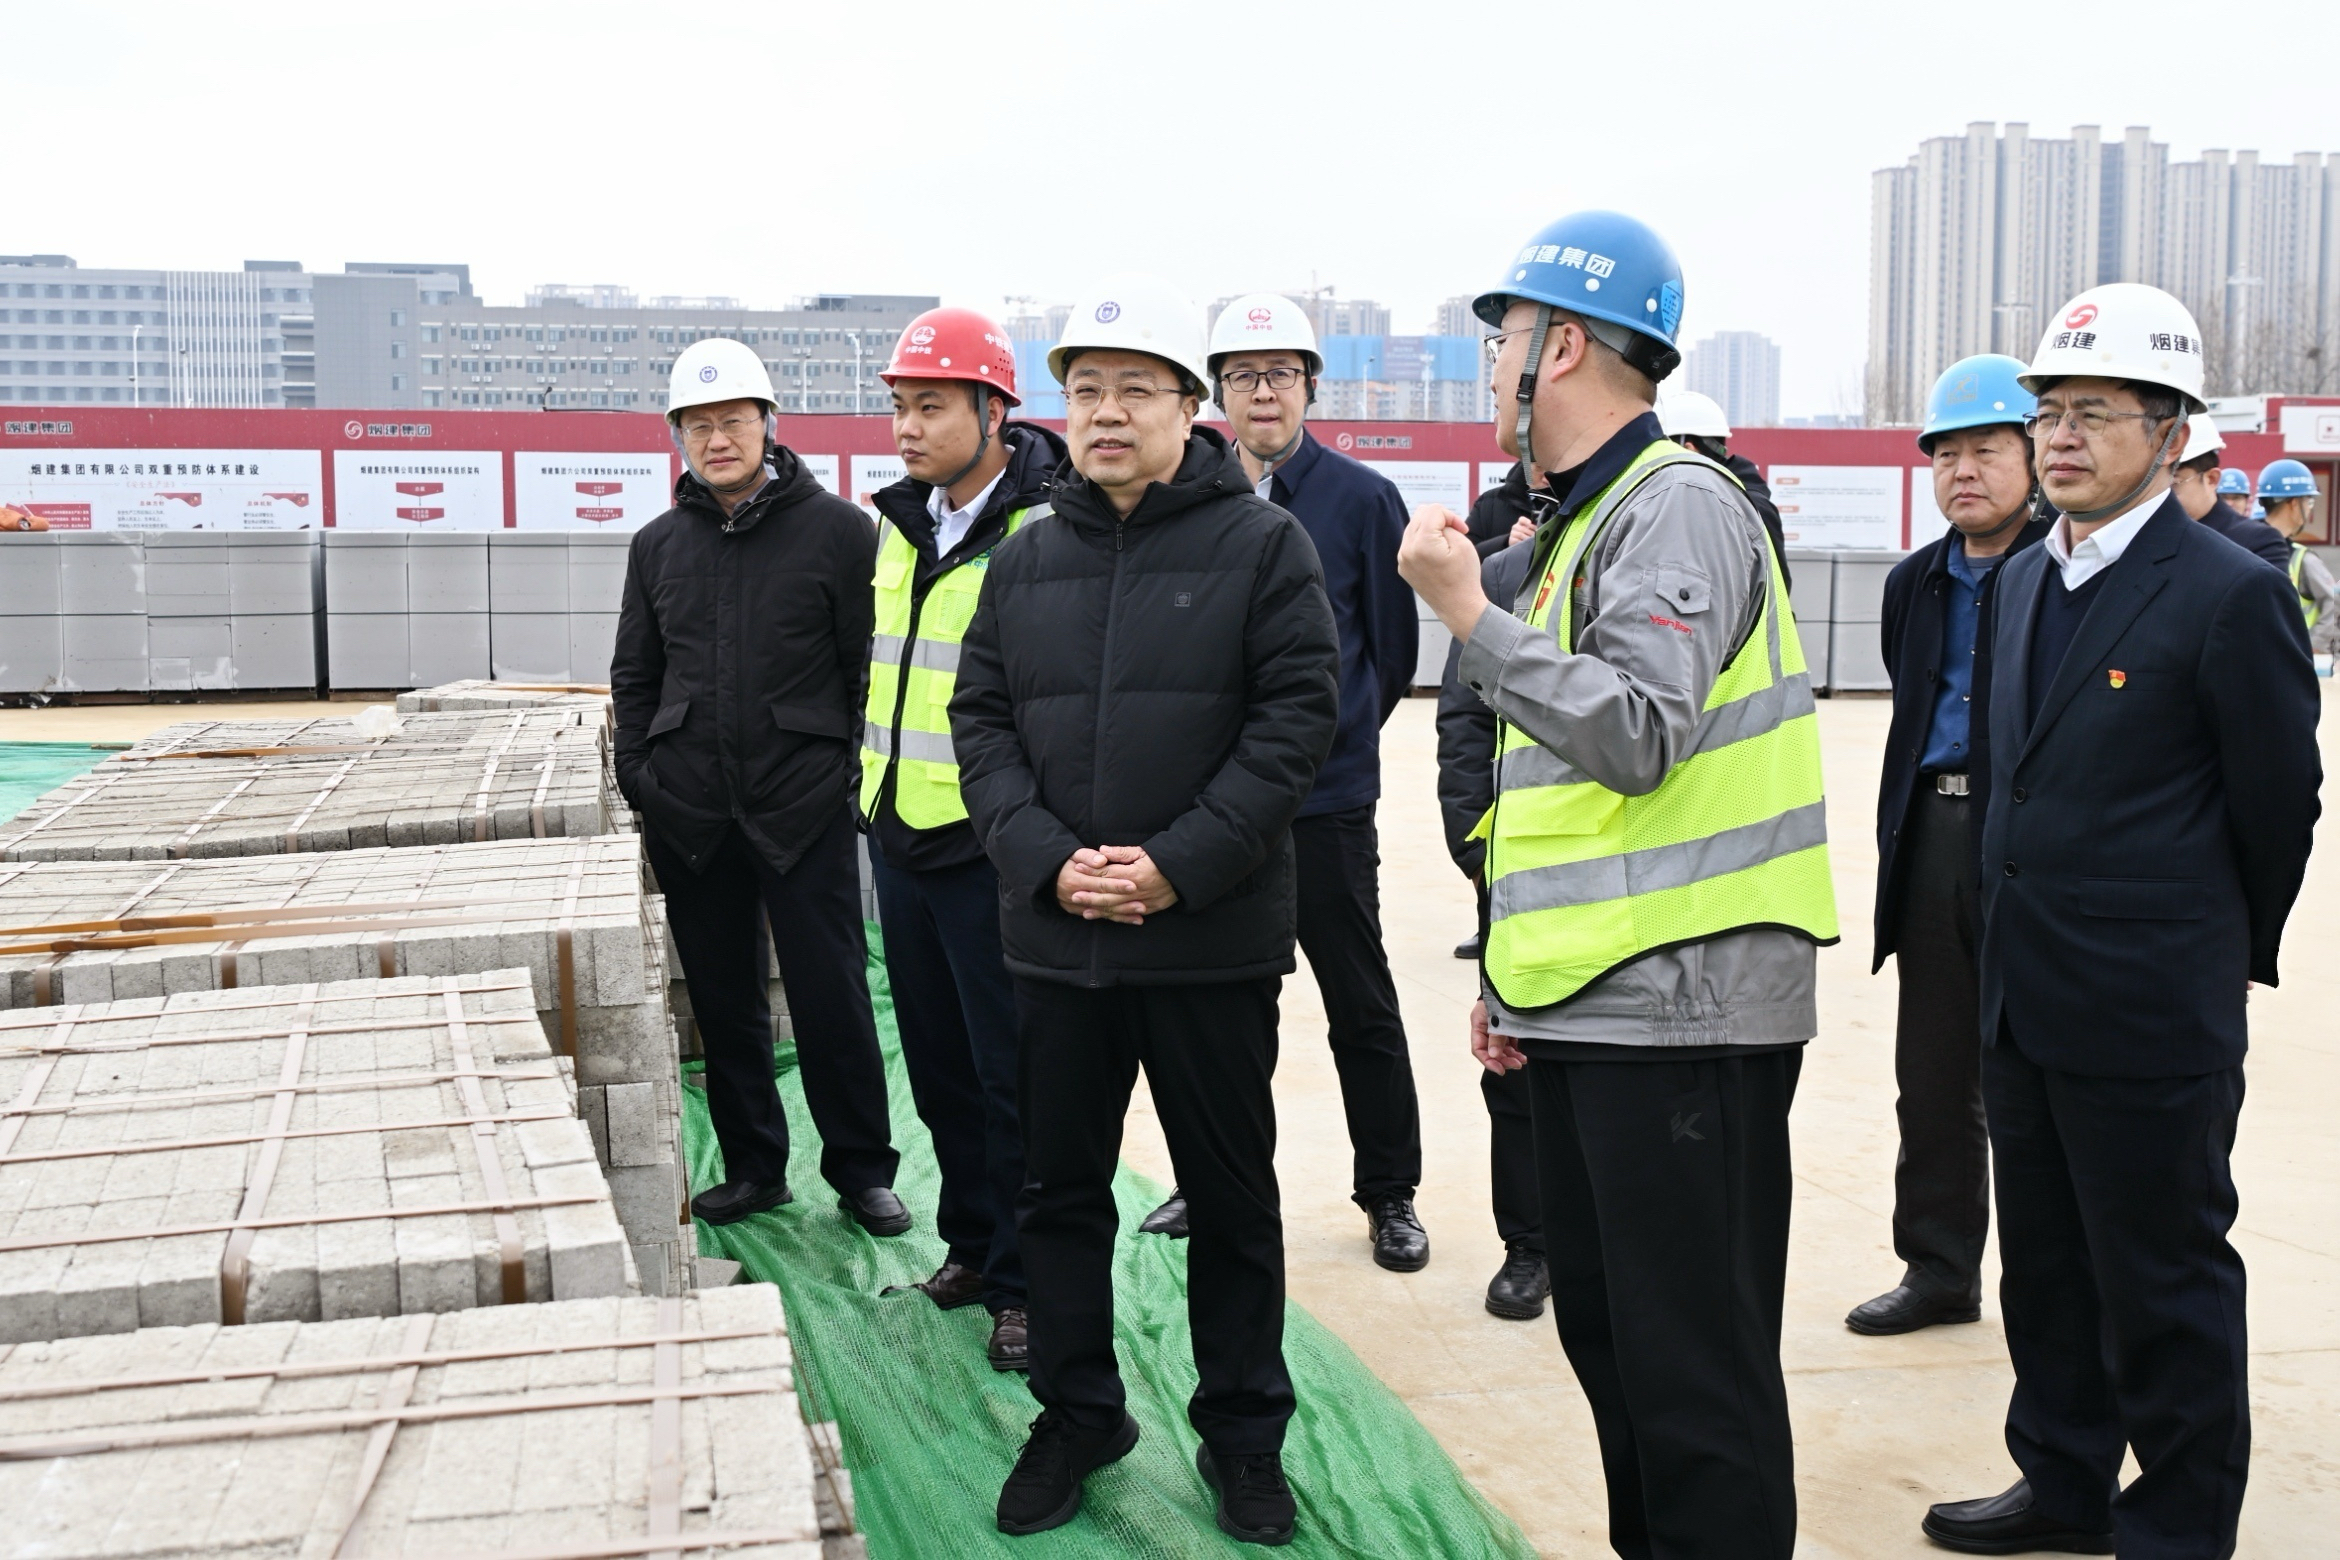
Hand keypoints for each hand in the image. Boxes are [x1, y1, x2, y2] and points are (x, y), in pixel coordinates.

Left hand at [1056, 846, 1177, 923]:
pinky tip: (1104, 917)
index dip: (1091, 870)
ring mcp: (1143, 902)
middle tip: (1073, 895)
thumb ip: (1121, 852)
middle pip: (1109, 894)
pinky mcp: (1149, 909)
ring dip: (1099, 910)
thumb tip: (1101, 851)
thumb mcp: (1143, 851)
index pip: (1108, 872)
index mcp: (1135, 873)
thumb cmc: (1163, 859)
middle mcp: (1137, 890)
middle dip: (1090, 895)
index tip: (1077, 867)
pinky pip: (1128, 915)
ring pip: (1117, 908)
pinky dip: (1115, 917)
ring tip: (1083, 911)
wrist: (1186, 873)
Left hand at [1398, 503, 1490, 640]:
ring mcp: (1402, 559)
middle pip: (1420, 515)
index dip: (1451, 516)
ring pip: (1413, 527)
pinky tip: (1437, 553)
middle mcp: (1406, 550)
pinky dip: (1423, 541)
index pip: (1433, 510)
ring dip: (1430, 529)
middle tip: (1455, 532)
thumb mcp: (1462, 543)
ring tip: (1446, 543)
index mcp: (1422, 543)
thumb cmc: (1464, 578)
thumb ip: (1446, 525)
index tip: (1463, 530)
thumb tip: (1436, 522)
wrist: (1459, 607)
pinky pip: (1410, 543)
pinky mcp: (1403, 567)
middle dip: (1439, 519)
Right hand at [1471, 999, 1525, 1073]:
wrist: (1515, 981)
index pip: (1478, 1049)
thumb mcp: (1498, 1018)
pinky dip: (1516, 1049)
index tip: (1501, 1070)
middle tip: (1516, 1066)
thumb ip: (1496, 1037)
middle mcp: (1486, 1027)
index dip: (1488, 1062)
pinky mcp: (1508, 1025)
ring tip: (1522, 1061)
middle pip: (1491, 1050)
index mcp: (1478, 1024)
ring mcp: (1497, 1026)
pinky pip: (1510, 1042)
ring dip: (1511, 1056)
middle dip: (1503, 1060)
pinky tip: (1523, 1054)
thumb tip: (1494, 1056)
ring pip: (1502, 1048)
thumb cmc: (1503, 996)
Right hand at [1507, 515, 1535, 544]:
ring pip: (1520, 534)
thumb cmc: (1525, 535)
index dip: (1526, 521)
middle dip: (1530, 532)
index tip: (1530, 523)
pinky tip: (1526, 543)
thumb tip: (1538, 530)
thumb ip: (1533, 528)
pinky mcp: (1511, 540)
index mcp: (1520, 523)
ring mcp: (1512, 533)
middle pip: (1523, 528)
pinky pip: (1516, 540)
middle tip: (1535, 536)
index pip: (1522, 519)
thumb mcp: (1529, 530)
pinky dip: (1522, 542)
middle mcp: (1515, 527)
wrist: (1517, 542)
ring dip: (1527, 538)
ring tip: (1531, 540)